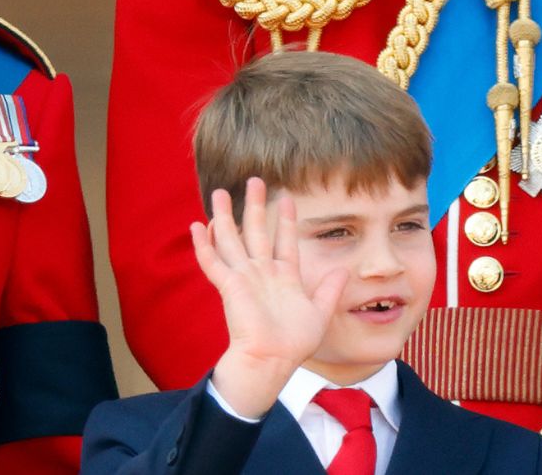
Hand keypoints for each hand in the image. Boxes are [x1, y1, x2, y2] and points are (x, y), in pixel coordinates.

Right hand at [191, 177, 345, 417]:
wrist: (273, 360)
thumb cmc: (294, 342)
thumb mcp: (320, 312)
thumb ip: (330, 290)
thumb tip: (343, 270)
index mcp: (284, 277)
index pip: (284, 240)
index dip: (285, 219)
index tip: (287, 197)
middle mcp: (262, 273)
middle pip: (257, 232)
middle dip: (255, 206)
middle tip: (254, 180)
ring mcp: (245, 278)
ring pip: (232, 240)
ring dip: (226, 217)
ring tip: (221, 193)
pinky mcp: (230, 286)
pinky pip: (214, 262)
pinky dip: (205, 244)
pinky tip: (197, 226)